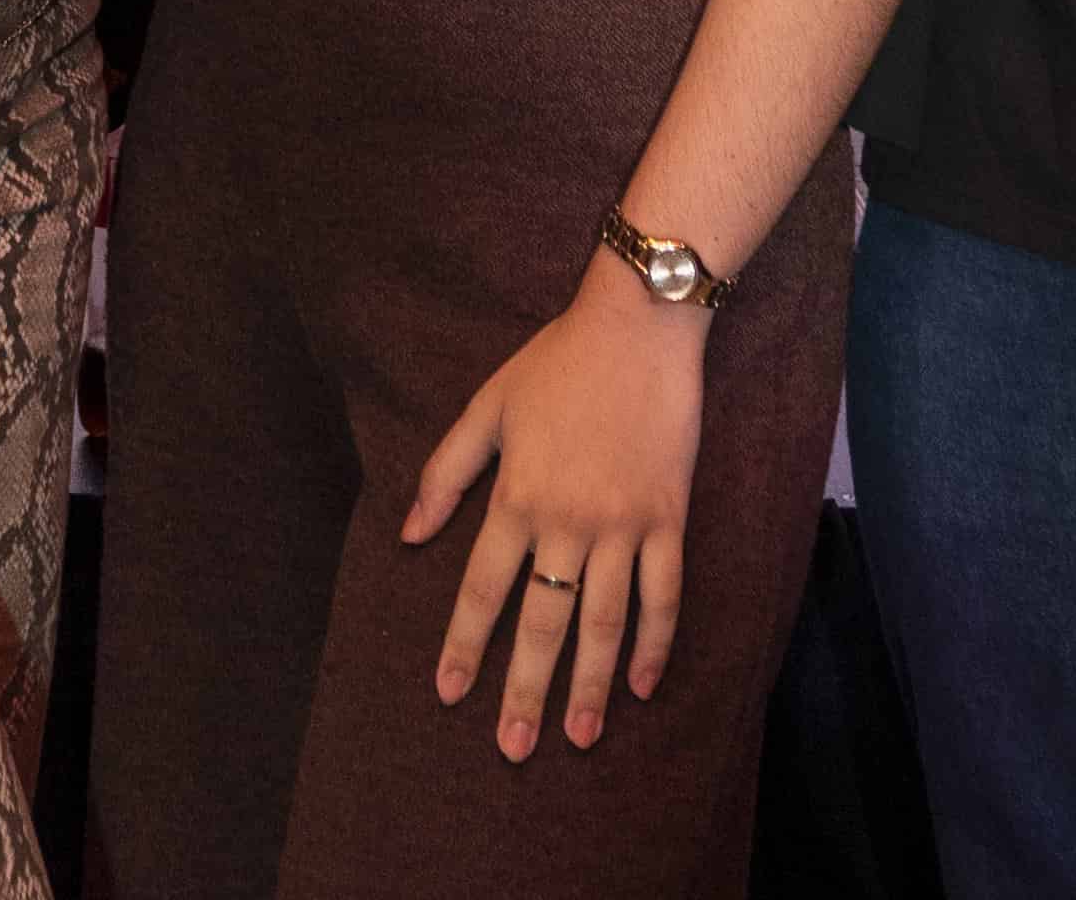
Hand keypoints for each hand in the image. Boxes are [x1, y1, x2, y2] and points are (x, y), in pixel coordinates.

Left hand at [406, 256, 706, 757]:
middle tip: (512, 748)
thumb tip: (407, 534)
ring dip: (591, 686)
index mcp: (516, 497)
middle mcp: (566, 522)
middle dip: (524, 689)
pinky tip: (642, 684)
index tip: (451, 694)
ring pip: (604, 623)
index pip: (482, 589)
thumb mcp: (486, 408)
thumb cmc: (555, 364)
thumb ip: (445, 474)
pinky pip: (664, 595)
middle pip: (542, 622)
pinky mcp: (668, 519)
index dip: (464, 645)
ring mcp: (623, 525)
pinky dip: (655, 644)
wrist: (638, 327)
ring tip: (579, 737)